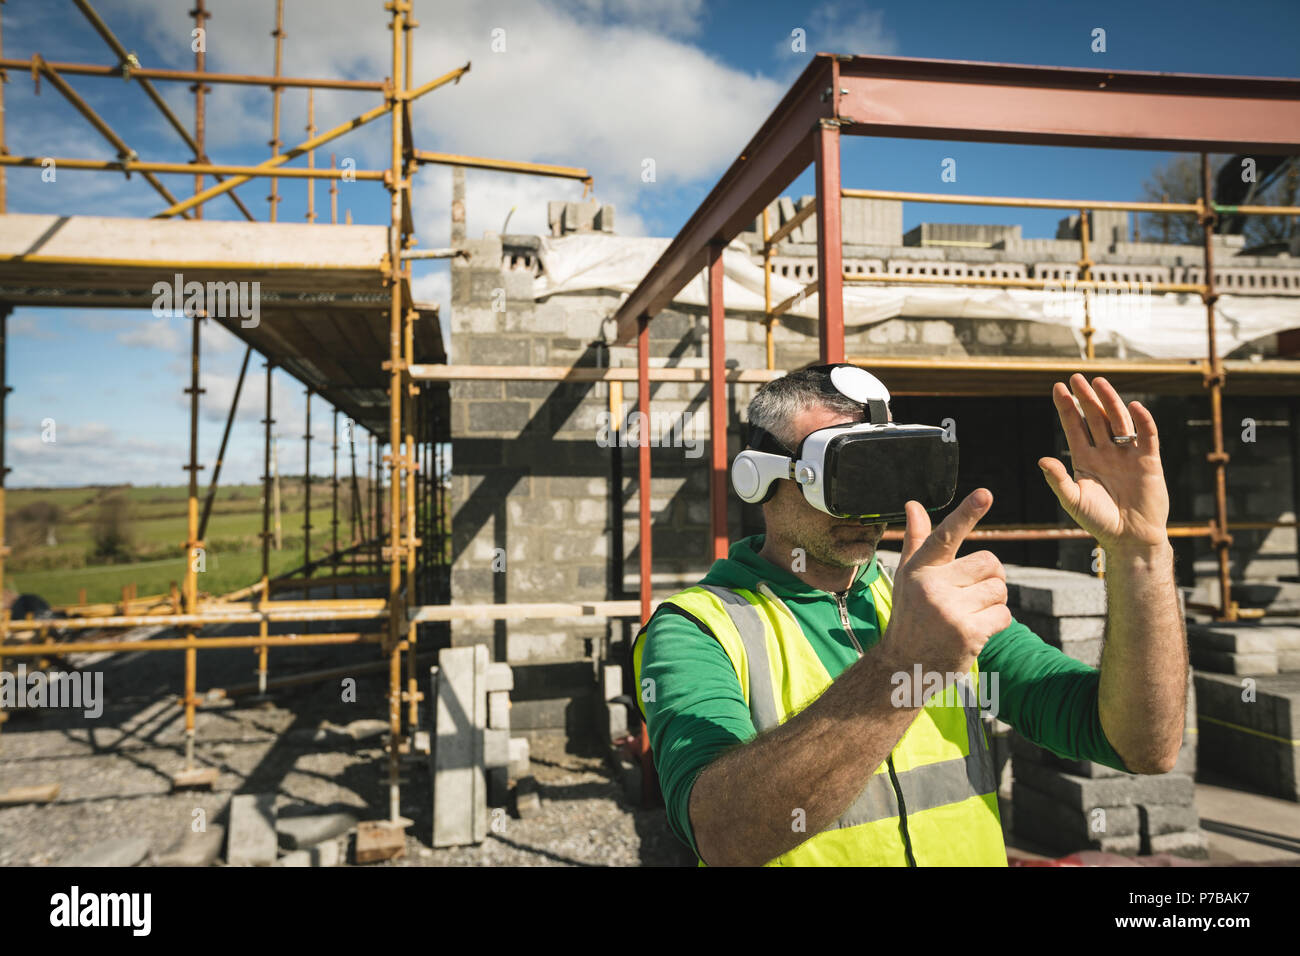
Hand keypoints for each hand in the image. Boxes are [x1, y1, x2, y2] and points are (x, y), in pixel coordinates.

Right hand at [880, 489, 1010, 681]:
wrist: (903, 665)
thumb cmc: (910, 615)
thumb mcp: (908, 576)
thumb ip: (917, 540)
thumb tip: (914, 505)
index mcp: (918, 568)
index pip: (946, 535)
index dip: (967, 513)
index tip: (985, 494)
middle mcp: (931, 586)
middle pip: (990, 563)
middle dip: (989, 577)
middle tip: (969, 595)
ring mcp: (949, 610)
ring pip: (1000, 589)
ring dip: (993, 602)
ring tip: (968, 614)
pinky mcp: (968, 632)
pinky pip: (1004, 615)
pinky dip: (996, 623)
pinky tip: (975, 630)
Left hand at [1040, 374, 1169, 554]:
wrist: (1131, 538)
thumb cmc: (1099, 522)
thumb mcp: (1074, 501)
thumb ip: (1058, 480)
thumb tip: (1041, 460)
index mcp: (1085, 459)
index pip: (1074, 427)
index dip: (1066, 408)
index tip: (1058, 388)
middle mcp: (1106, 452)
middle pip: (1095, 418)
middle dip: (1085, 398)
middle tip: (1076, 378)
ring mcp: (1127, 454)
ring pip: (1119, 421)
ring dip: (1110, 401)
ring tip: (1099, 382)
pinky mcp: (1149, 461)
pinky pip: (1147, 436)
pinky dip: (1143, 421)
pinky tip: (1133, 406)